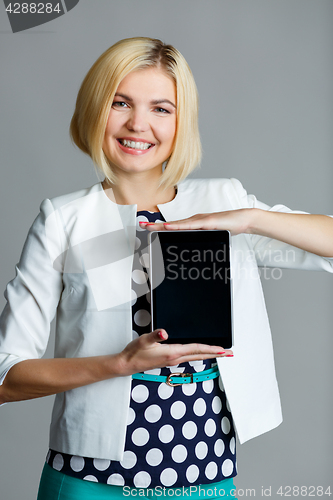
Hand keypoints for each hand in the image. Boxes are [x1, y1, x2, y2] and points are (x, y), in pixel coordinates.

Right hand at [116, 329, 232, 375]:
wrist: (127, 364)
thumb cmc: (135, 352)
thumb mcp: (144, 340)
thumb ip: (155, 335)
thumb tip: (164, 332)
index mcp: (172, 352)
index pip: (196, 349)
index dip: (210, 348)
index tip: (223, 350)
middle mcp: (175, 358)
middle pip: (200, 355)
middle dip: (216, 354)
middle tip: (230, 354)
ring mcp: (172, 360)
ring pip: (196, 356)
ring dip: (209, 354)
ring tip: (220, 353)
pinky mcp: (169, 360)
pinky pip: (189, 357)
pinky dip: (199, 354)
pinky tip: (200, 353)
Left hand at [139, 209, 253, 235]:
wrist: (242, 220)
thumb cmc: (227, 227)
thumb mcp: (211, 236)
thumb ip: (201, 241)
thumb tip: (191, 251)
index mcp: (193, 224)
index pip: (173, 227)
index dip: (159, 227)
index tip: (147, 228)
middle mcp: (194, 220)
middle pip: (171, 224)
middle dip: (155, 225)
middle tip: (141, 225)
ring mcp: (199, 220)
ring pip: (177, 224)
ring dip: (162, 226)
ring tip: (149, 226)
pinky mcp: (207, 221)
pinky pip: (189, 225)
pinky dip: (177, 226)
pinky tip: (168, 227)